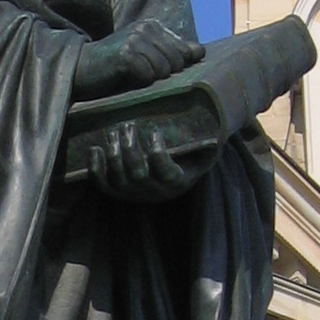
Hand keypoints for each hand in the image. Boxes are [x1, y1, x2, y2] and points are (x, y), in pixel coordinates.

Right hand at [74, 16, 203, 102]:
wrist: (81, 68)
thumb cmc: (114, 66)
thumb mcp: (146, 55)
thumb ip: (173, 51)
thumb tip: (200, 52)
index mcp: (154, 26)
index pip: (185, 51)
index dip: (176, 67)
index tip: (156, 72)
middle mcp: (146, 28)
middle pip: (177, 62)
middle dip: (163, 75)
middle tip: (141, 76)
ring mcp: (135, 39)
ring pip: (163, 70)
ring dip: (150, 80)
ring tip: (132, 77)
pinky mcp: (125, 54)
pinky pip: (147, 76)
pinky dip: (138, 83)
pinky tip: (124, 79)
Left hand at [86, 119, 213, 203]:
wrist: (169, 183)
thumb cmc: (187, 162)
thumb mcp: (203, 156)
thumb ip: (210, 146)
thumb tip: (223, 134)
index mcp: (175, 182)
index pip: (164, 173)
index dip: (158, 155)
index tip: (155, 134)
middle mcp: (153, 192)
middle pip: (137, 173)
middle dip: (130, 149)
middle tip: (128, 125)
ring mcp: (133, 194)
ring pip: (118, 177)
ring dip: (113, 154)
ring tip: (113, 132)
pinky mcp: (117, 193)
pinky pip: (102, 184)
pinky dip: (95, 168)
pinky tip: (95, 149)